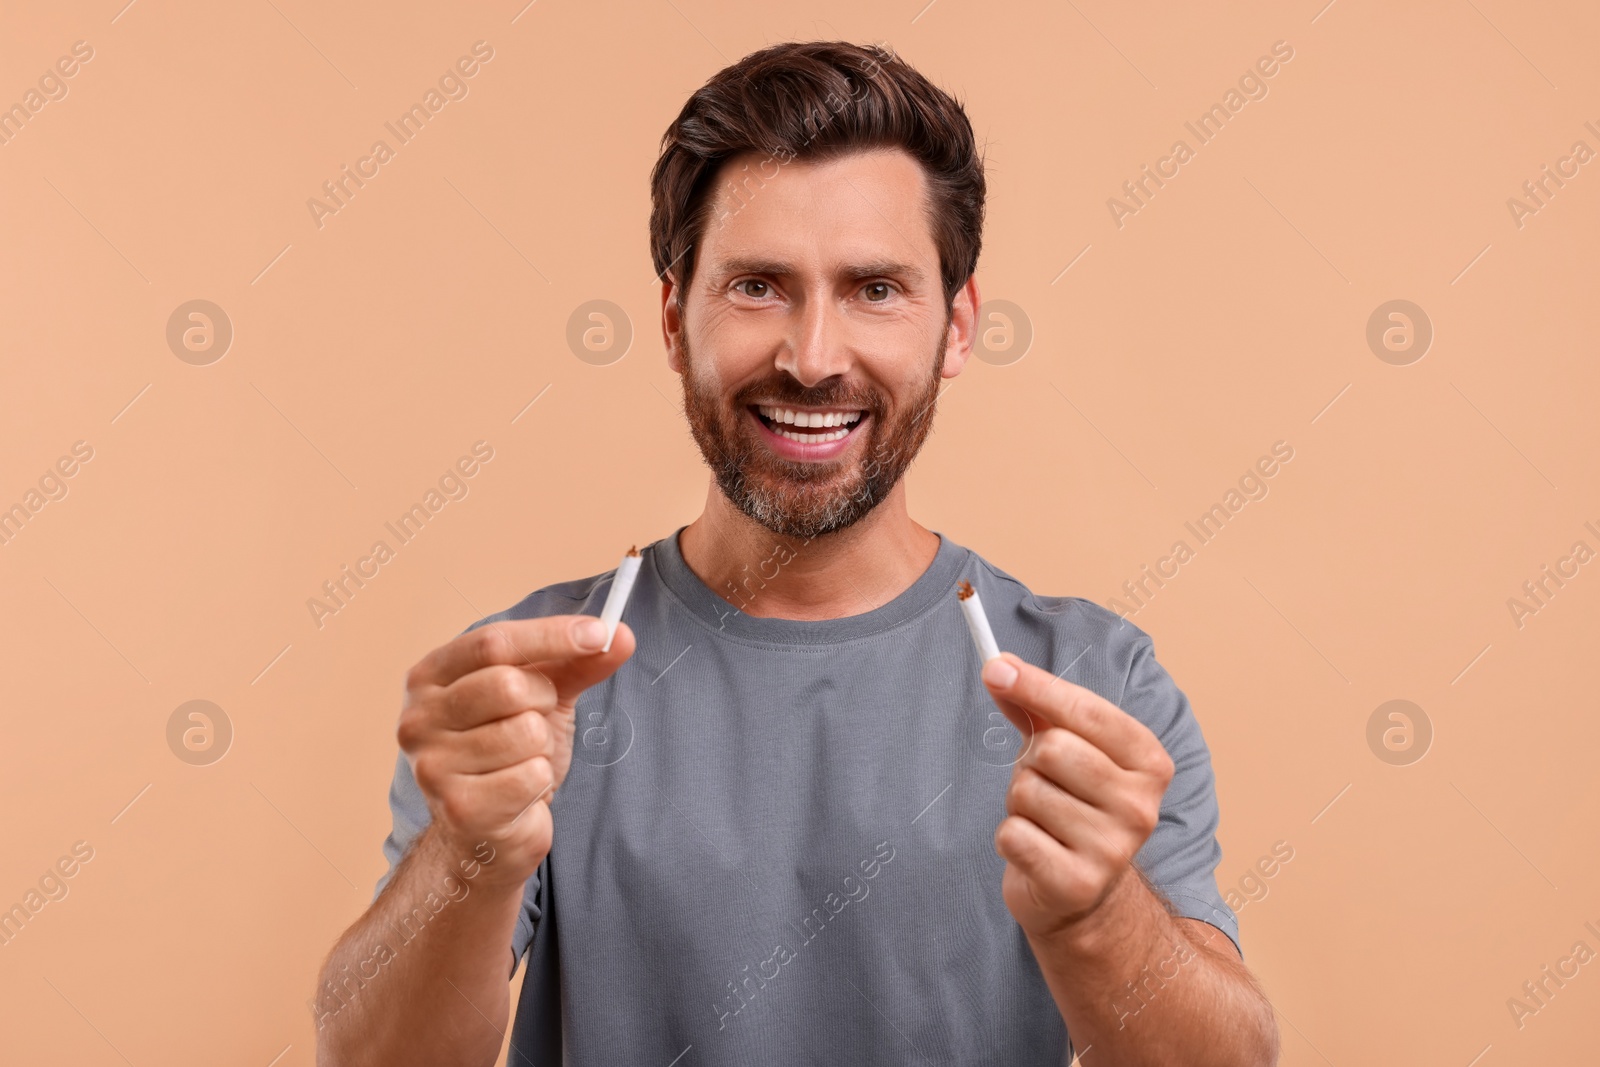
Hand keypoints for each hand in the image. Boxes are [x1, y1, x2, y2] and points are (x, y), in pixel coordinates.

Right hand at [397, 616, 634, 888]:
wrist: (487, 831)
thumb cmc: (508, 755)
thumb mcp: (541, 697)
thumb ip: (576, 663)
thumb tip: (621, 634)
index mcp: (430, 678)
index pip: (492, 642)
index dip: (550, 635)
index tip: (598, 633)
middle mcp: (418, 718)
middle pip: (507, 685)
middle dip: (543, 701)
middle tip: (538, 720)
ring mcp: (433, 765)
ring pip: (524, 732)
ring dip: (541, 748)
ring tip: (521, 761)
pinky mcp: (459, 808)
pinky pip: (531, 775)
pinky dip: (540, 781)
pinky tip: (520, 793)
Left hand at [981, 653, 1174, 940]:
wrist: (1084, 895)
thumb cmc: (1073, 807)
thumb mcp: (1066, 749)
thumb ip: (1036, 707)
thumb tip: (999, 669)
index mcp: (1149, 762)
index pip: (1086, 711)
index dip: (1036, 686)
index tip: (995, 669)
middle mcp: (1141, 806)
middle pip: (1052, 749)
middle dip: (1030, 763)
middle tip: (1045, 786)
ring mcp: (1113, 849)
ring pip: (1026, 791)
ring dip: (1018, 803)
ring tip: (1042, 821)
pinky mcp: (1076, 883)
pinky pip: (1011, 834)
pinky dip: (1009, 838)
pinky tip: (1035, 849)